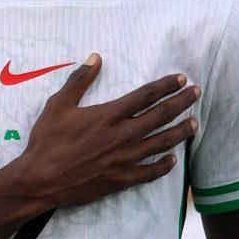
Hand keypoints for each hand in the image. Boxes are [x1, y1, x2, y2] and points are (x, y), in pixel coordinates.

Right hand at [8, 56, 199, 210]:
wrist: (41, 180)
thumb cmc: (47, 141)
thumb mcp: (58, 105)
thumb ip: (79, 80)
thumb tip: (95, 57)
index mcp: (109, 115)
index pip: (146, 95)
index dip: (166, 85)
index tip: (181, 79)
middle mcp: (123, 134)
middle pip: (161, 115)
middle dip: (182, 102)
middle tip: (196, 93)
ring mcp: (126, 158)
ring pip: (162, 142)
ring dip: (181, 131)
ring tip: (195, 124)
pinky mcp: (123, 179)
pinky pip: (151, 172)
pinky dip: (164, 165)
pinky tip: (173, 160)